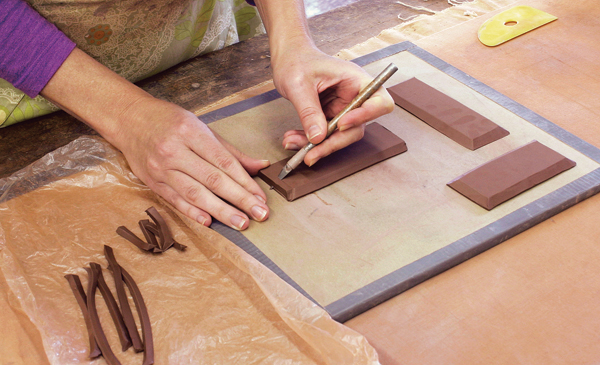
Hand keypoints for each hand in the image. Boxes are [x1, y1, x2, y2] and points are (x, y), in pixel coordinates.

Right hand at [41, 49, 269, 230]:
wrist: (130, 120)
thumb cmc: (170, 121)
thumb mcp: (202, 127)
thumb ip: (231, 151)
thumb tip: (260, 166)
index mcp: (191, 132)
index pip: (224, 162)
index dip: (245, 182)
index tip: (261, 198)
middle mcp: (175, 151)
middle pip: (213, 180)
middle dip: (239, 199)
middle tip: (259, 215)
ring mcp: (162, 168)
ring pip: (195, 193)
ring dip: (220, 211)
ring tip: (240, 223)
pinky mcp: (153, 182)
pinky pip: (175, 200)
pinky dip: (192, 212)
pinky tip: (209, 222)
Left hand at [272, 45, 393, 165]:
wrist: (287, 57)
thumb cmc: (297, 60)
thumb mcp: (299, 84)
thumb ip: (309, 110)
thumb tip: (317, 137)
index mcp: (355, 80)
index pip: (379, 102)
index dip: (366, 116)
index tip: (342, 123)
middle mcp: (353, 97)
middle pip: (357, 127)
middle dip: (334, 142)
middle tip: (312, 152)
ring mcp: (343, 109)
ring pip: (340, 136)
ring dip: (318, 145)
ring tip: (294, 144)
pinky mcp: (330, 117)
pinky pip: (325, 135)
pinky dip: (309, 141)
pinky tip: (294, 139)